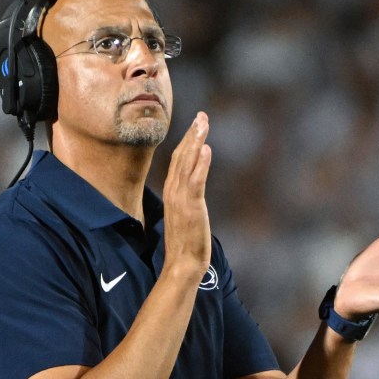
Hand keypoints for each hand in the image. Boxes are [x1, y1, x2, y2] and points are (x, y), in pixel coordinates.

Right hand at [162, 111, 211, 281]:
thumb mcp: (185, 214)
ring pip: (187, 163)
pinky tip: (207, 148)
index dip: (186, 141)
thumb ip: (188, 198)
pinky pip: (196, 180)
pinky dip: (201, 163)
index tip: (195, 124)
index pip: (178, 160)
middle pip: (181, 156)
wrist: (182, 263)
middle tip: (201, 115)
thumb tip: (194, 186)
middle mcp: (173, 191)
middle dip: (191, 134)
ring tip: (203, 123)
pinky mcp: (191, 207)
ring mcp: (181, 198)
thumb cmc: (186, 242)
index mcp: (172, 192)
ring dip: (196, 141)